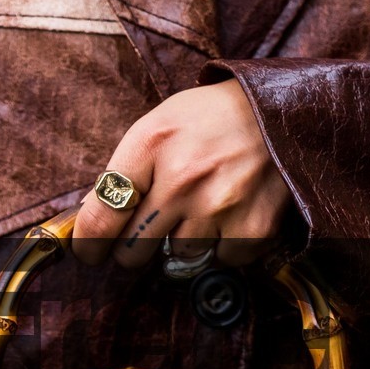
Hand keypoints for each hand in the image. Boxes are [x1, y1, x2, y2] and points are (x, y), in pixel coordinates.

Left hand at [72, 80, 291, 267]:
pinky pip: (221, 260)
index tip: (89, 253)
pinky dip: (224, 245)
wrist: (281, 109)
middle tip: (149, 230)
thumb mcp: (157, 126)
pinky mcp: (253, 228)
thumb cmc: (210, 118)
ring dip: (184, 243)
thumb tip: (91, 220)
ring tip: (201, 208)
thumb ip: (123, 171)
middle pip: (134, 252)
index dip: (89, 245)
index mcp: (150, 146)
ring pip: (178, 258)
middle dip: (135, 247)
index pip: (101, 217)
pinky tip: (231, 213)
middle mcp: (182, 179)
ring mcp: (219, 206)